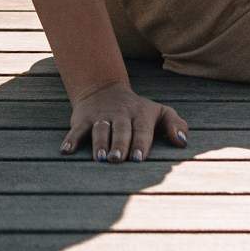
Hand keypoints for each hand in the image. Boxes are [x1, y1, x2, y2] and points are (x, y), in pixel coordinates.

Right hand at [62, 82, 188, 162]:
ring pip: (100, 130)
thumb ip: (175, 124)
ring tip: (99, 159)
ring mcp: (101, 116)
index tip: (138, 159)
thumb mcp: (160, 112)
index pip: (142, 130)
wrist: (104, 90)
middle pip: (121, 131)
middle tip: (117, 160)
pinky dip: (71, 140)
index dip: (140, 144)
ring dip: (99, 144)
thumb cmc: (138, 110)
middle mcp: (121, 115)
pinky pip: (77, 130)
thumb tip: (183, 142)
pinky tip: (66, 151)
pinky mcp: (83, 119)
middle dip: (119, 145)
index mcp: (141, 115)